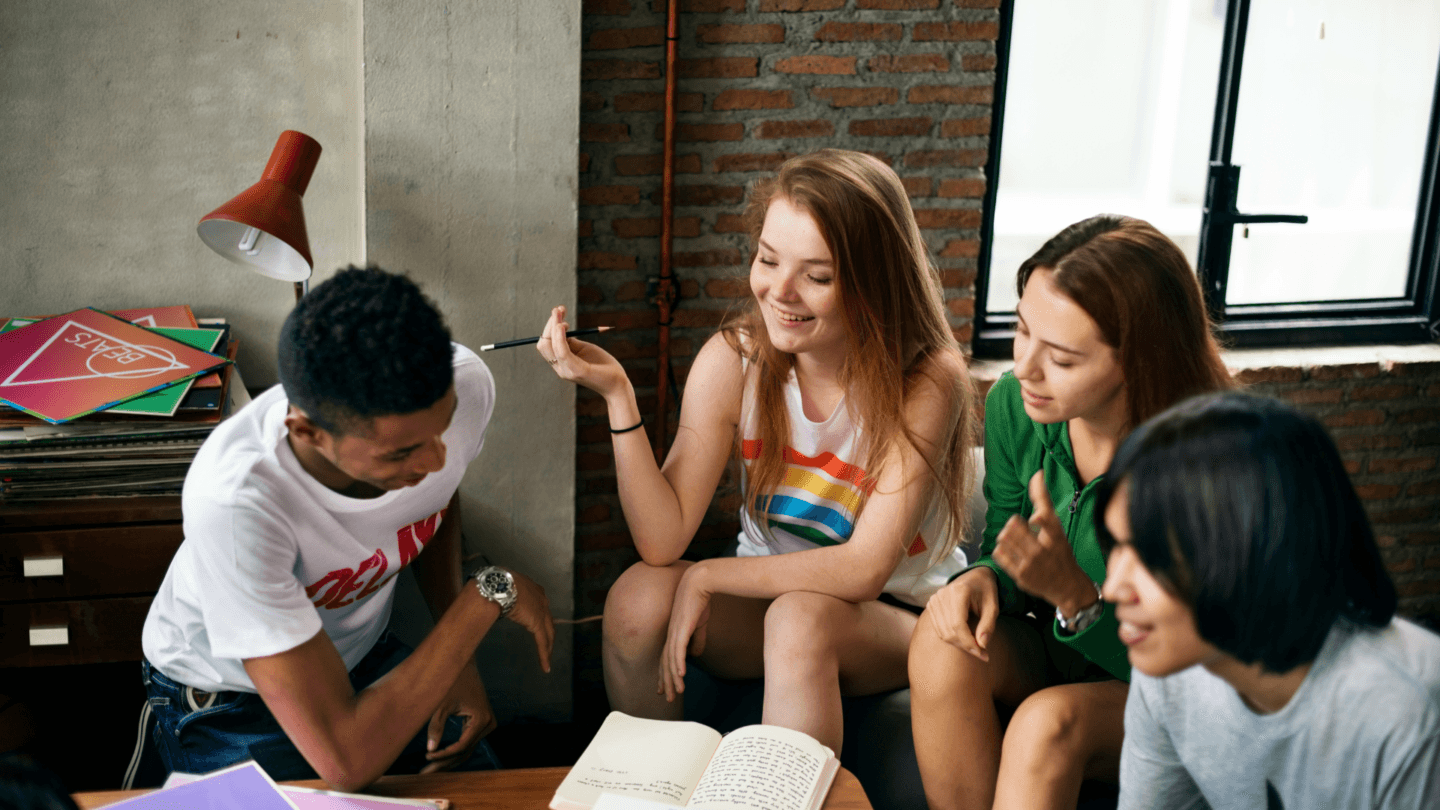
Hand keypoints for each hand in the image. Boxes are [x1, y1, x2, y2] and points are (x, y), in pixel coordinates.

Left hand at [420, 662, 494, 772]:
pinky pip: (468, 741)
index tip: (426, 757)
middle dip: (445, 762)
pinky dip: (454, 750)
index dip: (443, 754)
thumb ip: (436, 726)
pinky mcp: (482, 723)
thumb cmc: (452, 680)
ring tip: (430, 770)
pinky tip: (439, 758)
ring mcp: (487, 724)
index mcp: (481, 719)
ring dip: (449, 760)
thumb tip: (430, 750)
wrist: (464, 664)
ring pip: (467, 749)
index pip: (461, 746)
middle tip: (425, 773)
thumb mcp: (442, 704)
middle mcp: (488, 724)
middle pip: (465, 751)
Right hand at [505, 570, 554, 672]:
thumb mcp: (504, 588)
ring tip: (546, 660)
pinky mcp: (537, 624)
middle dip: (548, 635)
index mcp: (534, 591)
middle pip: (548, 622)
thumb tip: (494, 599)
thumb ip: (505, 595)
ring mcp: (541, 612)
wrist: (500, 584)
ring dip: (547, 648)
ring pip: (548, 634)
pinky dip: (544, 655)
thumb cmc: (498, 583)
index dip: (541, 619)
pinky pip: (543, 642)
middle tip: (547, 647)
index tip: (540, 627)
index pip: (541, 608)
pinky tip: (545, 667)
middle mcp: (542, 601)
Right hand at [537, 305, 627, 397]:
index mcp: (561, 363)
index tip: (559, 311)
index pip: (546, 344)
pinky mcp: (576, 371)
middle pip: (544, 343)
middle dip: (549, 324)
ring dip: (553, 327)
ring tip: (561, 314)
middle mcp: (560, 368)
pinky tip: (563, 326)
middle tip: (559, 310)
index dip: (550, 326)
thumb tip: (561, 327)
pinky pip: (562, 352)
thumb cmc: (603, 366)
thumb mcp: (585, 349)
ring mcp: (566, 370)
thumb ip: (571, 342)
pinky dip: (560, 337)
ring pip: (549, 346)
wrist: (617, 384)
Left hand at [658, 562, 712, 702]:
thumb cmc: (699, 601)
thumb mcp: (699, 624)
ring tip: (677, 692)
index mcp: (673, 635)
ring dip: (674, 678)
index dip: (665, 675)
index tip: (665, 689)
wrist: (699, 582)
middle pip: (665, 664)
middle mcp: (670, 635)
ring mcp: (675, 632)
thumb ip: (696, 640)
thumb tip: (694, 655)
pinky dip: (678, 663)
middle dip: (666, 682)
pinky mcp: (681, 628)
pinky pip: (678, 649)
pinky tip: (680, 675)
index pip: (666, 659)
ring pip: (671, 660)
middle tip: (667, 699)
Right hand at [926, 567, 999, 660]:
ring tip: (975, 647)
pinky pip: (939, 629)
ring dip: (959, 644)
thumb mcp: (993, 606)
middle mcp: (942, 595)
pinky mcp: (931, 605)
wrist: (975, 577)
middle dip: (966, 646)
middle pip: (949, 631)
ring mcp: (934, 599)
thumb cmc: (986, 591)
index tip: (983, 654)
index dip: (969, 642)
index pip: (958, 624)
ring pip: (943, 633)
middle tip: (982, 653)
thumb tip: (981, 646)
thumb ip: (988, 625)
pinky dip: (952, 638)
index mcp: (958, 591)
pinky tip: (965, 639)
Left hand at [992, 471, 1097, 617]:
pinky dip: (1001, 549)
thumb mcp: (1056, 526)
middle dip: (1013, 524)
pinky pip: (999, 554)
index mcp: (1056, 535)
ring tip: (1014, 540)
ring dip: (1005, 536)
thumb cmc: (1059, 550)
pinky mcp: (1020, 576)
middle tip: (1019, 528)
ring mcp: (1031, 564)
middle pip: (1014, 527)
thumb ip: (1044, 500)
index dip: (1039, 520)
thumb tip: (1037, 473)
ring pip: (1004, 538)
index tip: (1035, 519)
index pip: (1048, 522)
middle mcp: (1044, 550)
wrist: (1067, 585)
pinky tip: (1011, 551)